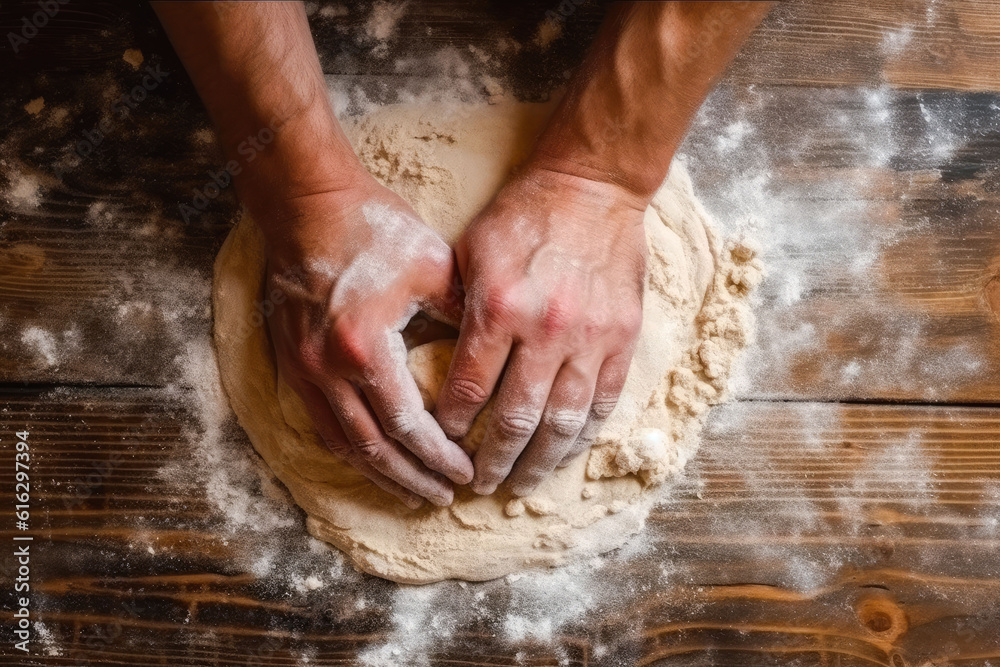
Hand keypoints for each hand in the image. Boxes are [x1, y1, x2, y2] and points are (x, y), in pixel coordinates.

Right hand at [263, 175, 472, 508]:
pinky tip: (372, 458)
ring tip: (411, 492)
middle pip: (373, 449)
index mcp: (365, 349)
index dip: (439, 457)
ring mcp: (303, 369)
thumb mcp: (432, 267)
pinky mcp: (292, 362)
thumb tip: (494, 358)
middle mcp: (327, 369)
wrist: (308, 205)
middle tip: (444, 499)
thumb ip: (463, 317)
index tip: (466, 474)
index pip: (408, 426)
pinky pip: (321, 423)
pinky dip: (350, 449)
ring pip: (342, 443)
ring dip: (379, 473)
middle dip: (412, 479)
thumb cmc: (373, 230)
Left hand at [435, 167, 647, 496]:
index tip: (439, 443)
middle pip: (515, 419)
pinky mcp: (623, 337)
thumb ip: (459, 310)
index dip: (449, 425)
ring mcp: (591, 337)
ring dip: (539, 462)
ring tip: (521, 485)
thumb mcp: (472, 252)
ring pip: (563, 422)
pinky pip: (604, 401)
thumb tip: (441, 366)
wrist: (592, 187)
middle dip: (492, 461)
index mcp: (500, 308)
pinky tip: (565, 455)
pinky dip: (582, 436)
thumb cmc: (523, 215)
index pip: (467, 388)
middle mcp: (546, 330)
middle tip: (477, 485)